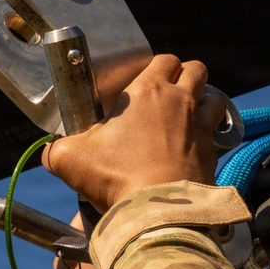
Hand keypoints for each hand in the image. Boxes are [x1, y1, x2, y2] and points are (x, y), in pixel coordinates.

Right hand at [42, 54, 227, 212]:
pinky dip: (212, 137)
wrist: (157, 209)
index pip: (163, 59)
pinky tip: (196, 149)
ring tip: (191, 117)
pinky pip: (220, 134)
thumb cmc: (116, 177)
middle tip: (171, 95)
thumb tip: (49, 154)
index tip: (147, 84)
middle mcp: (180, 101)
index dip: (158, 67)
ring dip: (206, 102)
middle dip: (186, 76)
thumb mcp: (70, 160)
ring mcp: (201, 126)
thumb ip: (56, 151)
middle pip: (196, 69)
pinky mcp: (213, 153)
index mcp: (147, 91)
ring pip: (215, 97)